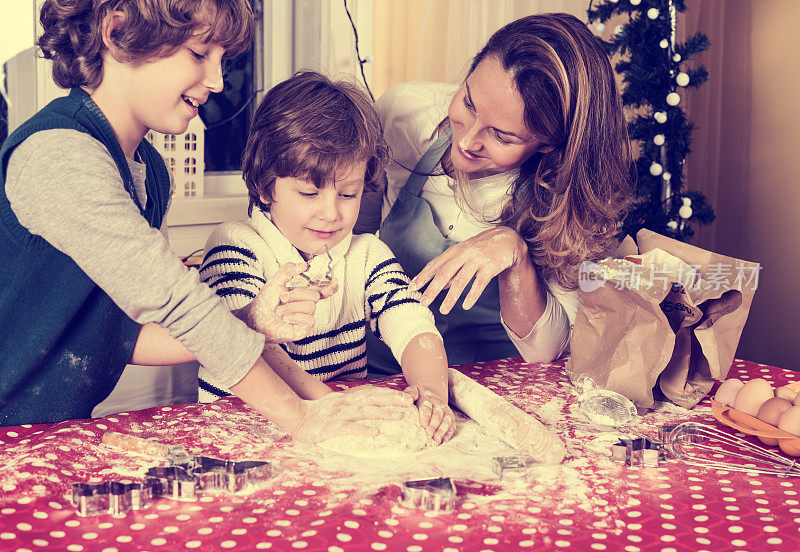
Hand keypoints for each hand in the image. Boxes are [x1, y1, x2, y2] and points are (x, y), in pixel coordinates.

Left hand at [246, 262, 337, 341]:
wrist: (255, 320)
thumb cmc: (264, 302)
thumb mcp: (275, 282)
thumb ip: (288, 271)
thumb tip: (304, 265)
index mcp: (302, 294)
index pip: (321, 290)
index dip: (330, 286)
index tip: (334, 281)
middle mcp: (305, 306)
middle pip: (314, 295)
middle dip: (297, 294)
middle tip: (282, 298)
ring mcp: (305, 318)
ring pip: (311, 307)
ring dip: (292, 307)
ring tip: (279, 310)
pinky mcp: (304, 329)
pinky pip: (309, 320)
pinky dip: (295, 316)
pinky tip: (285, 318)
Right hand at [289, 385, 413, 443]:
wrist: (297, 416)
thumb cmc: (318, 412)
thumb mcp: (337, 402)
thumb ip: (352, 402)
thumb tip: (368, 403)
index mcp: (349, 398)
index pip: (373, 392)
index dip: (390, 393)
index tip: (406, 396)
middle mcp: (347, 403)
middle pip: (373, 399)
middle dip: (392, 400)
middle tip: (409, 402)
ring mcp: (340, 414)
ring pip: (365, 411)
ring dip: (383, 413)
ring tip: (399, 416)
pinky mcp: (332, 426)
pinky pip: (350, 427)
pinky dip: (363, 429)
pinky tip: (375, 432)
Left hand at [404, 385, 455, 443]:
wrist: (430, 395)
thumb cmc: (418, 396)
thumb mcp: (413, 391)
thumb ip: (410, 393)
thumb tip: (409, 399)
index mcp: (428, 398)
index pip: (427, 407)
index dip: (425, 416)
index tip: (422, 425)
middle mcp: (439, 404)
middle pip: (437, 415)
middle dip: (433, 425)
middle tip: (429, 434)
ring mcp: (446, 411)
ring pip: (446, 420)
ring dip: (442, 430)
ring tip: (436, 439)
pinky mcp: (451, 418)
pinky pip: (452, 426)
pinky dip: (449, 433)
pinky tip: (444, 440)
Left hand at [410, 226, 527, 313]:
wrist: (509, 240)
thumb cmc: (484, 249)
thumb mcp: (465, 256)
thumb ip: (452, 269)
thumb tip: (439, 286)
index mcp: (455, 251)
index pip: (435, 265)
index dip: (423, 276)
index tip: (412, 288)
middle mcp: (464, 253)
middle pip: (444, 273)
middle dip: (432, 289)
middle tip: (423, 303)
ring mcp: (477, 259)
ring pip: (461, 280)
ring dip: (451, 297)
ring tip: (443, 310)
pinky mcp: (491, 266)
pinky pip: (480, 283)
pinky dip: (472, 295)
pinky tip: (466, 305)